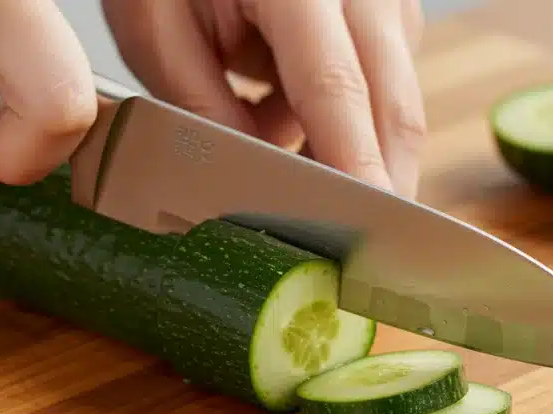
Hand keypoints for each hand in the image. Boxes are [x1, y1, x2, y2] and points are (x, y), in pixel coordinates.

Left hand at [105, 0, 427, 198]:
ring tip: (277, 155)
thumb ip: (200, 107)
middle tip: (346, 251)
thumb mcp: (156, 28)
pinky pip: (384, 88)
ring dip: (353, 150)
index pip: (337, 90)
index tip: (361, 230)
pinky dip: (345, 122)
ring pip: (395, 103)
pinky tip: (285, 118)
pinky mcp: (390, 14)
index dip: (352, 167)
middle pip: (393, 107)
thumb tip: (248, 187)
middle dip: (376, 184)